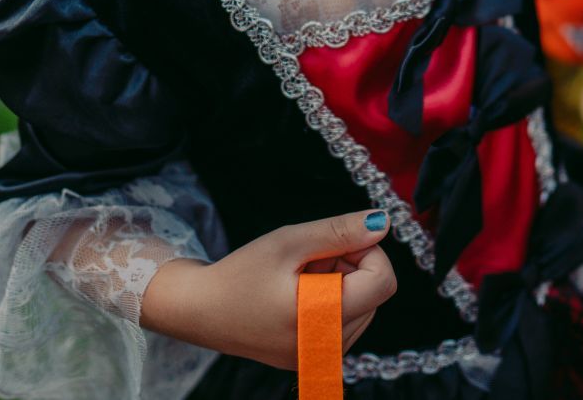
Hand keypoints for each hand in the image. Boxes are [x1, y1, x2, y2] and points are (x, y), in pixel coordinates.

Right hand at [139, 209, 396, 368]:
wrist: (199, 310)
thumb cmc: (239, 274)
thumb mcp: (289, 242)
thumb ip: (339, 231)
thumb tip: (383, 222)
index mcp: (320, 320)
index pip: (383, 282)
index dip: (367, 252)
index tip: (334, 242)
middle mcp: (325, 348)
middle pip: (375, 294)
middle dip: (349, 266)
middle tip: (307, 259)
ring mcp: (319, 358)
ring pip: (363, 307)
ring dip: (340, 282)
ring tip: (298, 276)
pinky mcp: (312, 359)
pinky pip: (345, 322)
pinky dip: (331, 300)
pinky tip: (298, 293)